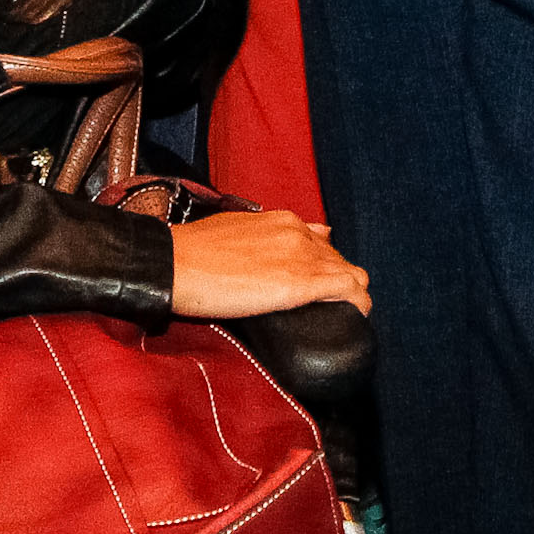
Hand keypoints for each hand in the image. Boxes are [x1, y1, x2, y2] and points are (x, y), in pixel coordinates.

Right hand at [167, 207, 370, 316]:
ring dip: (351, 291)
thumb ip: (258, 240)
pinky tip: (358, 313)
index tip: (322, 281)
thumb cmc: (192, 252)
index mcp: (282, 221)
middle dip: (339, 279)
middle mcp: (298, 232)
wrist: (174, 263)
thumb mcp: (233, 233)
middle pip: (337, 257)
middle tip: (332, 302)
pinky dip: (358, 301)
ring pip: (349, 271)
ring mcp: (302, 256)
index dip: (325, 264)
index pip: (321, 241)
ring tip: (348, 310)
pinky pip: (347, 289)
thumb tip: (264, 257)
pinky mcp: (301, 283)